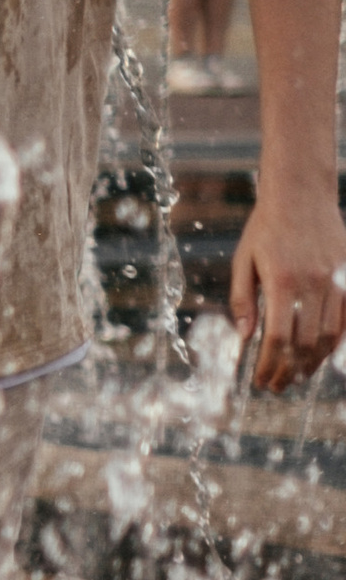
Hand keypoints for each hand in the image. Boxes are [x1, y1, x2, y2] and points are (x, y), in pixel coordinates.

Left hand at [230, 186, 345, 390]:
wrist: (301, 194)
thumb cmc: (265, 228)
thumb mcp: (244, 261)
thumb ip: (242, 301)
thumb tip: (244, 338)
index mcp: (281, 280)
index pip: (278, 338)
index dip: (269, 365)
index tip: (260, 381)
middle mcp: (313, 283)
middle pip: (306, 343)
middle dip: (290, 370)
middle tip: (277, 385)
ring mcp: (337, 279)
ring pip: (330, 335)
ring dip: (314, 362)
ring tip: (297, 376)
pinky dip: (338, 342)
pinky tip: (324, 355)